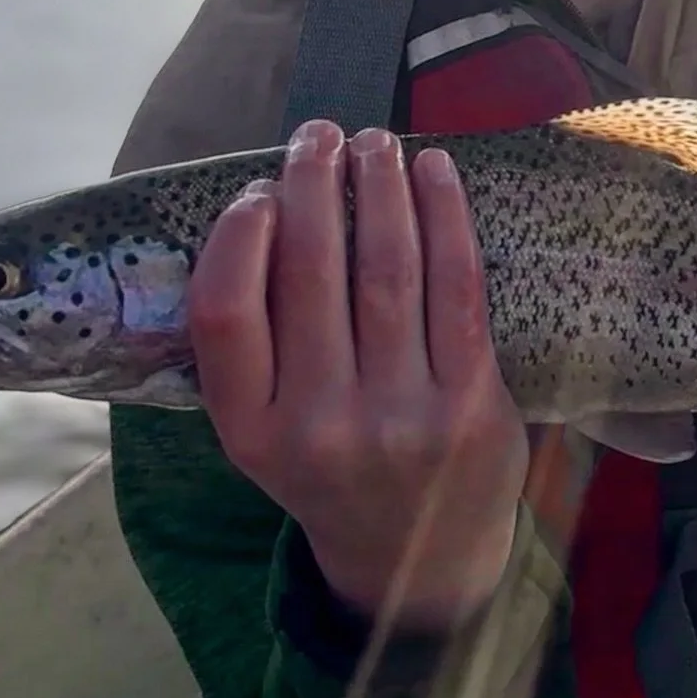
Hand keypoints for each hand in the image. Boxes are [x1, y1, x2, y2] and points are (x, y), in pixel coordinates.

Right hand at [188, 120, 528, 629]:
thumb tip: (269, 205)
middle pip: (312, 273)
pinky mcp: (471, 404)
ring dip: (381, 186)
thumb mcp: (265, 434)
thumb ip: (257, 346)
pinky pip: (456, 286)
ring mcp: (402, 417)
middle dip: (314, 184)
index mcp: (252, 432)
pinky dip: (445, 216)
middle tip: (320, 134)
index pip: (225, 313)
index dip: (238, 236)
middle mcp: (321, 426)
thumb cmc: (334, 470)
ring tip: (375, 141)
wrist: (420, 563)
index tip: (256, 191)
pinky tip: (435, 172)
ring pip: (387, 269)